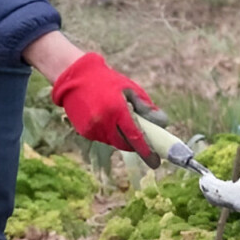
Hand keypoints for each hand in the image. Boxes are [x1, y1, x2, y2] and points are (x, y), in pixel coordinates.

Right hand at [51, 53, 166, 166]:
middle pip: (125, 144)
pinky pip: (103, 139)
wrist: (76, 78)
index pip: (135, 136)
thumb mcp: (130, 89)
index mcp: (118, 109)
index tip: (155, 162)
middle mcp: (104, 122)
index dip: (146, 151)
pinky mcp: (85, 132)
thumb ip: (146, 107)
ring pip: (114, 142)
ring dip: (122, 138)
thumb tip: (163, 123)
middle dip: (135, 146)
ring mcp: (93, 128)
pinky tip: (106, 119)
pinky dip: (110, 134)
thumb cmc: (108, 81)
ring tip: (119, 121)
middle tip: (144, 145)